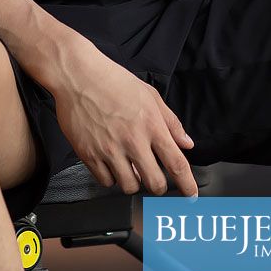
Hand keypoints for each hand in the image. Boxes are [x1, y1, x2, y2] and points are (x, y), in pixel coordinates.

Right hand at [50, 40, 198, 198]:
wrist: (78, 76)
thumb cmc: (113, 81)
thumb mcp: (150, 95)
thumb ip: (171, 122)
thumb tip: (186, 143)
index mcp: (151, 125)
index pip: (176, 163)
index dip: (188, 184)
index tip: (191, 195)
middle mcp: (133, 140)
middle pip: (155, 183)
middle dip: (158, 185)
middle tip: (154, 177)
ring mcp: (110, 150)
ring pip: (130, 187)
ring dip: (133, 181)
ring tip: (129, 166)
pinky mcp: (89, 155)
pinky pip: (106, 182)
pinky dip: (111, 177)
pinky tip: (111, 162)